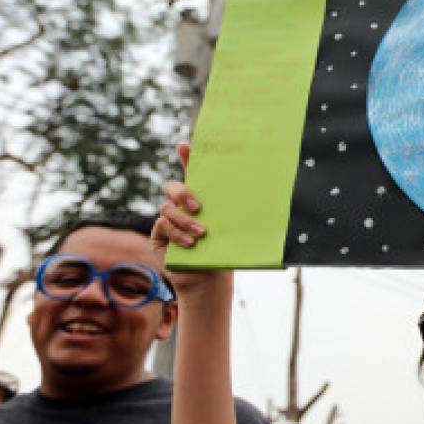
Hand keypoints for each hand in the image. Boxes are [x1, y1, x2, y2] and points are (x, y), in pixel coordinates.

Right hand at [152, 142, 229, 293]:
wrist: (209, 278)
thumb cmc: (222, 252)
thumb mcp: (231, 230)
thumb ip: (233, 213)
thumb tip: (264, 196)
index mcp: (200, 200)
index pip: (191, 173)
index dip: (186, 157)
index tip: (184, 145)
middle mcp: (181, 207)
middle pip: (172, 187)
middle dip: (183, 193)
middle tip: (198, 207)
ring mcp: (168, 220)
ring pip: (166, 207)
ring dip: (183, 220)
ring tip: (201, 233)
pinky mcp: (159, 235)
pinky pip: (162, 225)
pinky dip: (177, 233)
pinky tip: (190, 243)